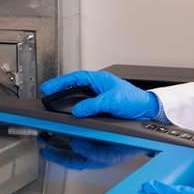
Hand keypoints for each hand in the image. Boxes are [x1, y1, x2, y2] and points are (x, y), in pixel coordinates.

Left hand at [38, 134, 144, 169]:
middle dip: (54, 148)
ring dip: (60, 139)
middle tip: (42, 140)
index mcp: (94, 160)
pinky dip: (71, 131)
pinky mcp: (98, 133)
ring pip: (73, 143)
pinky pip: (81, 133)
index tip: (45, 152)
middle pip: (69, 152)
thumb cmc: (131, 148)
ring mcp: (95, 143)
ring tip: (49, 132)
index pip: (71, 162)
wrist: (145, 137)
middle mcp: (93, 152)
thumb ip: (91, 152)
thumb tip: (75, 144)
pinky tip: (66, 125)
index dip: (57, 158)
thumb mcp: (109, 155)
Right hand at [40, 70, 159, 118]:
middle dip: (59, 90)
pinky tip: (72, 115)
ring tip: (55, 105)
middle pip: (74, 87)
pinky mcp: (102, 107)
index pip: (75, 78)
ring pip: (79, 98)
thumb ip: (94, 105)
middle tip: (47, 95)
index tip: (48, 87)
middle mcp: (98, 87)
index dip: (60, 82)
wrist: (147, 110)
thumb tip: (78, 110)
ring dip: (68, 101)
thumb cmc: (135, 100)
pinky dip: (77, 111)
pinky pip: (85, 107)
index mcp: (100, 80)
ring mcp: (99, 97)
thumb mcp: (113, 101)